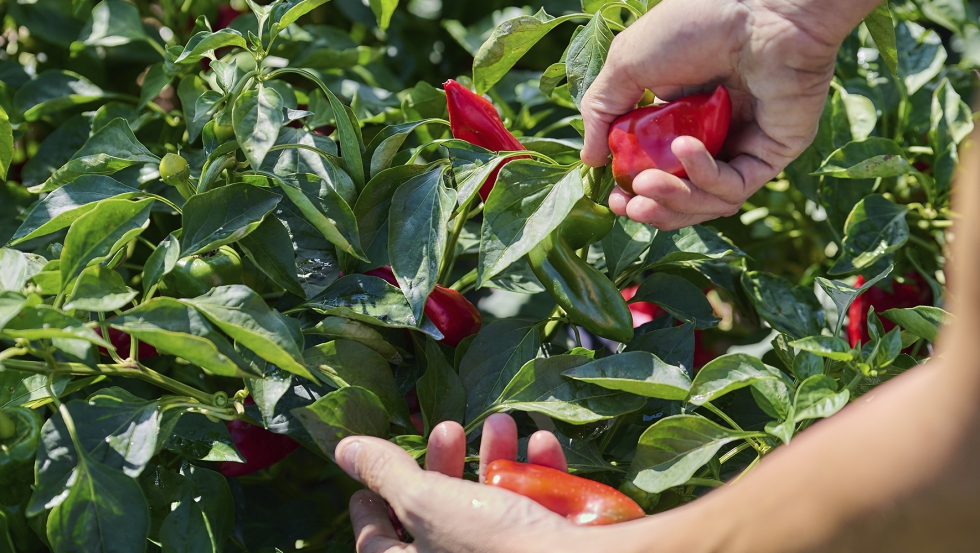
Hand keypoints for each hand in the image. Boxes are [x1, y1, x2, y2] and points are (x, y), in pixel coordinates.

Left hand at [336, 414, 596, 552]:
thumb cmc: (493, 545)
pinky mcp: (551, 550)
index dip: (371, 508)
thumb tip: (344, 450)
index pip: (379, 546)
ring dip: (497, 457)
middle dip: (445, 465)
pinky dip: (542, 474)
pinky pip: (539, 512)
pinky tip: (544, 444)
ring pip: (492, 507)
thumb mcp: (426, 501)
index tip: (370, 483)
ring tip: (503, 422)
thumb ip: (386, 473)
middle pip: (439, 517)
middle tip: (447, 429)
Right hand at [581, 0, 843, 229]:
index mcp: (679, 117)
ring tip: (647, 186)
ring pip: (709, 201)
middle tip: (629, 206)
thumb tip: (589, 161)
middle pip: (682, 195)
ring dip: (675, 201)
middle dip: (654, 207)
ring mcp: (744, 146)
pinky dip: (705, 177)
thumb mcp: (627, 63)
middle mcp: (714, 136)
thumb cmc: (695, 22)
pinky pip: (735, 187)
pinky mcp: (773, 152)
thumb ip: (603, 112)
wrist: (758, 6)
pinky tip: (684, 150)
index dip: (635, 192)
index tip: (613, 200)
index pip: (657, 171)